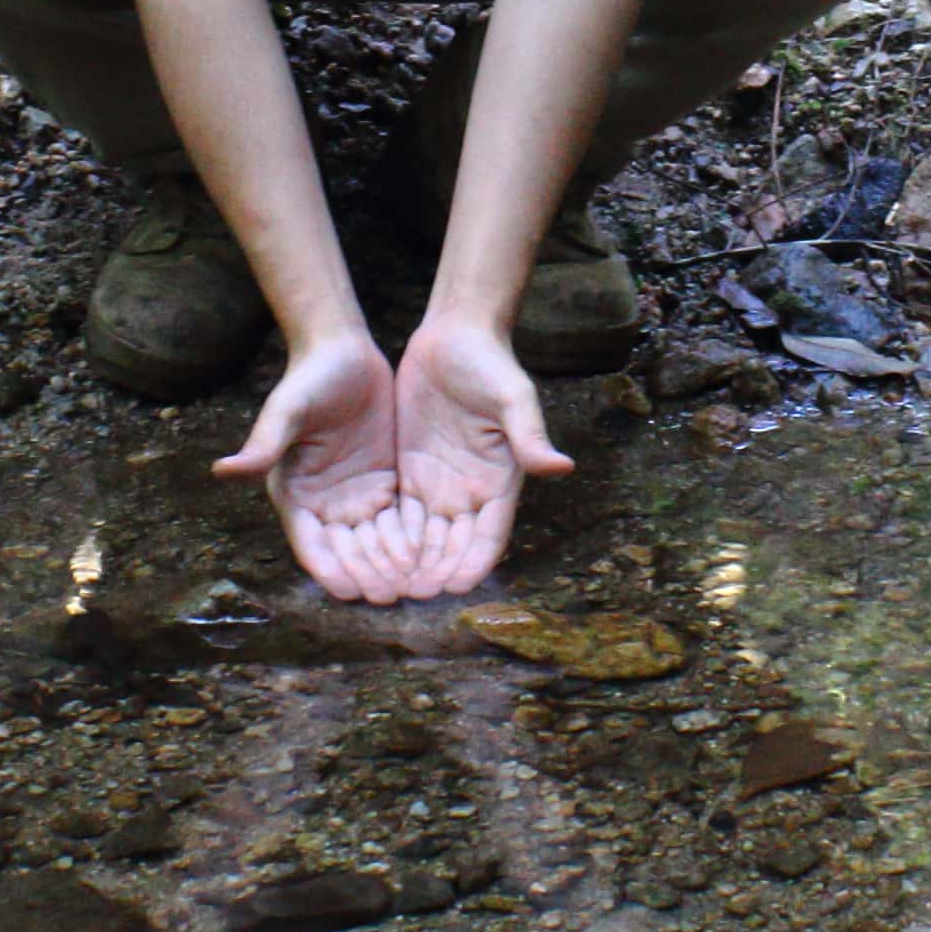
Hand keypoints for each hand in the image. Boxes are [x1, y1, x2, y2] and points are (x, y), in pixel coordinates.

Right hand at [212, 331, 420, 601]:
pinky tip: (433, 554)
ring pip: (376, 543)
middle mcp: (325, 505)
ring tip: (416, 584)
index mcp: (295, 496)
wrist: (342, 350)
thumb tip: (222, 470)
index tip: (351, 591)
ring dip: (393, 565)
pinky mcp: (386, 483)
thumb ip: (263, 445)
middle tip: (394, 595)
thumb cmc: (308, 378)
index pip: (312, 546)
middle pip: (348, 552)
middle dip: (368, 575)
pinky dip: (412, 539)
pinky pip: (399, 520)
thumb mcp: (287, 411)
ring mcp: (357, 496)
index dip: (330, 570)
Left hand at [375, 308, 576, 602]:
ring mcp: (438, 483)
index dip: (474, 561)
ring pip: (424, 536)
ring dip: (410, 562)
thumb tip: (561, 467)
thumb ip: (529, 435)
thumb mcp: (513, 396)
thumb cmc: (491, 362)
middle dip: (437, 571)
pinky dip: (389, 537)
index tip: (458, 587)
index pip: (489, 533)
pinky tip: (370, 556)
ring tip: (390, 587)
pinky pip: (399, 513)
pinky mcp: (410, 471)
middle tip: (415, 597)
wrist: (454, 334)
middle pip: (454, 544)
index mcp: (500, 480)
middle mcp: (469, 490)